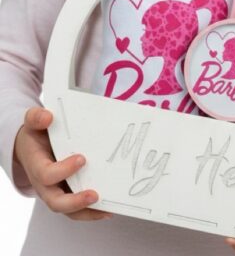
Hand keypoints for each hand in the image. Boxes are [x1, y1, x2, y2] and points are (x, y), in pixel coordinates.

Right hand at [13, 106, 111, 220]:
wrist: (32, 145)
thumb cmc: (36, 134)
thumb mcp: (33, 123)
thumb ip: (37, 118)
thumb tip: (48, 117)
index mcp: (37, 166)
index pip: (47, 174)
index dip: (63, 170)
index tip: (82, 159)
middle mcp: (45, 185)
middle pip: (56, 202)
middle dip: (75, 201)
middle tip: (95, 194)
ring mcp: (56, 192)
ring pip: (69, 211)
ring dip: (88, 212)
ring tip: (108, 209)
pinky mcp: (67, 193)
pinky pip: (77, 209)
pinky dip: (92, 212)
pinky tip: (108, 208)